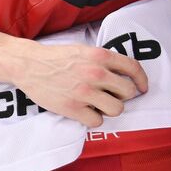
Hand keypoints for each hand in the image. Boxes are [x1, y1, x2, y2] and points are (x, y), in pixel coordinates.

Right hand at [0, 27, 147, 128]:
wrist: (28, 65)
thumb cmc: (56, 58)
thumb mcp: (83, 50)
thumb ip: (104, 60)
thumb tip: (123, 75)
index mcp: (100, 56)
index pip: (133, 69)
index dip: (141, 81)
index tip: (142, 88)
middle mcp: (96, 73)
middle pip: (128, 92)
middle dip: (123, 96)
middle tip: (112, 95)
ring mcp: (85, 92)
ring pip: (117, 109)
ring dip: (110, 109)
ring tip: (98, 104)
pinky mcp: (73, 108)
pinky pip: (97, 121)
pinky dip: (93, 118)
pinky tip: (85, 111)